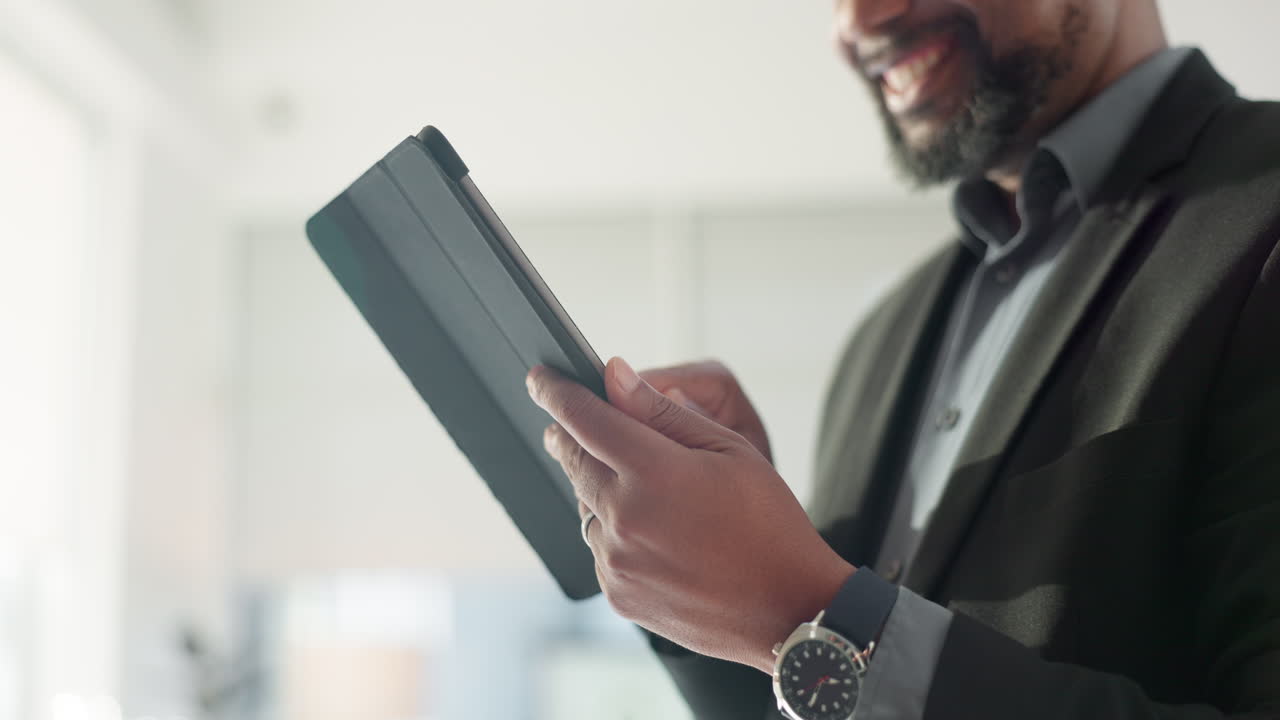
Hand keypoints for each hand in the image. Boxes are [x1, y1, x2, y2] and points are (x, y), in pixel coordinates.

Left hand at [527, 357, 854, 673]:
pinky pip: (599, 546)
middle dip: (568, 434)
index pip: (584, 418)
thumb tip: (614, 376)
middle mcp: (624, 518)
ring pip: (585, 504)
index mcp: (654, 473)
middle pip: (574, 459)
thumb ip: (663, 412)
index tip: (540, 377)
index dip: (556, 392)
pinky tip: (653, 530)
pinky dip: (613, 528)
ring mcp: (617, 562)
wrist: (788, 609)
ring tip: (638, 483)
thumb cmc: (769, 522)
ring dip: (597, 484)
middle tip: (567, 419)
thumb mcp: (729, 450)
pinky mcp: (617, 594)